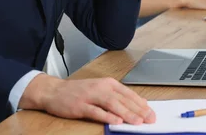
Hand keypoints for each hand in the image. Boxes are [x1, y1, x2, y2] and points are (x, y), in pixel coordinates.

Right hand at [19, 74, 155, 124]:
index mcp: (108, 83)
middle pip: (123, 99)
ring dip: (126, 113)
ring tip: (137, 122)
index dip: (141, 104)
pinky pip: (96, 111)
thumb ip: (116, 97)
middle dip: (138, 110)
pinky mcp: (80, 105)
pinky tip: (116, 121)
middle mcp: (101, 87)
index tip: (151, 113)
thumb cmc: (78, 92)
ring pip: (112, 104)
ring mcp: (90, 96)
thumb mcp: (99, 90)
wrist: (54, 91)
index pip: (129, 94)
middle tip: (149, 119)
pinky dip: (107, 116)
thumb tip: (136, 106)